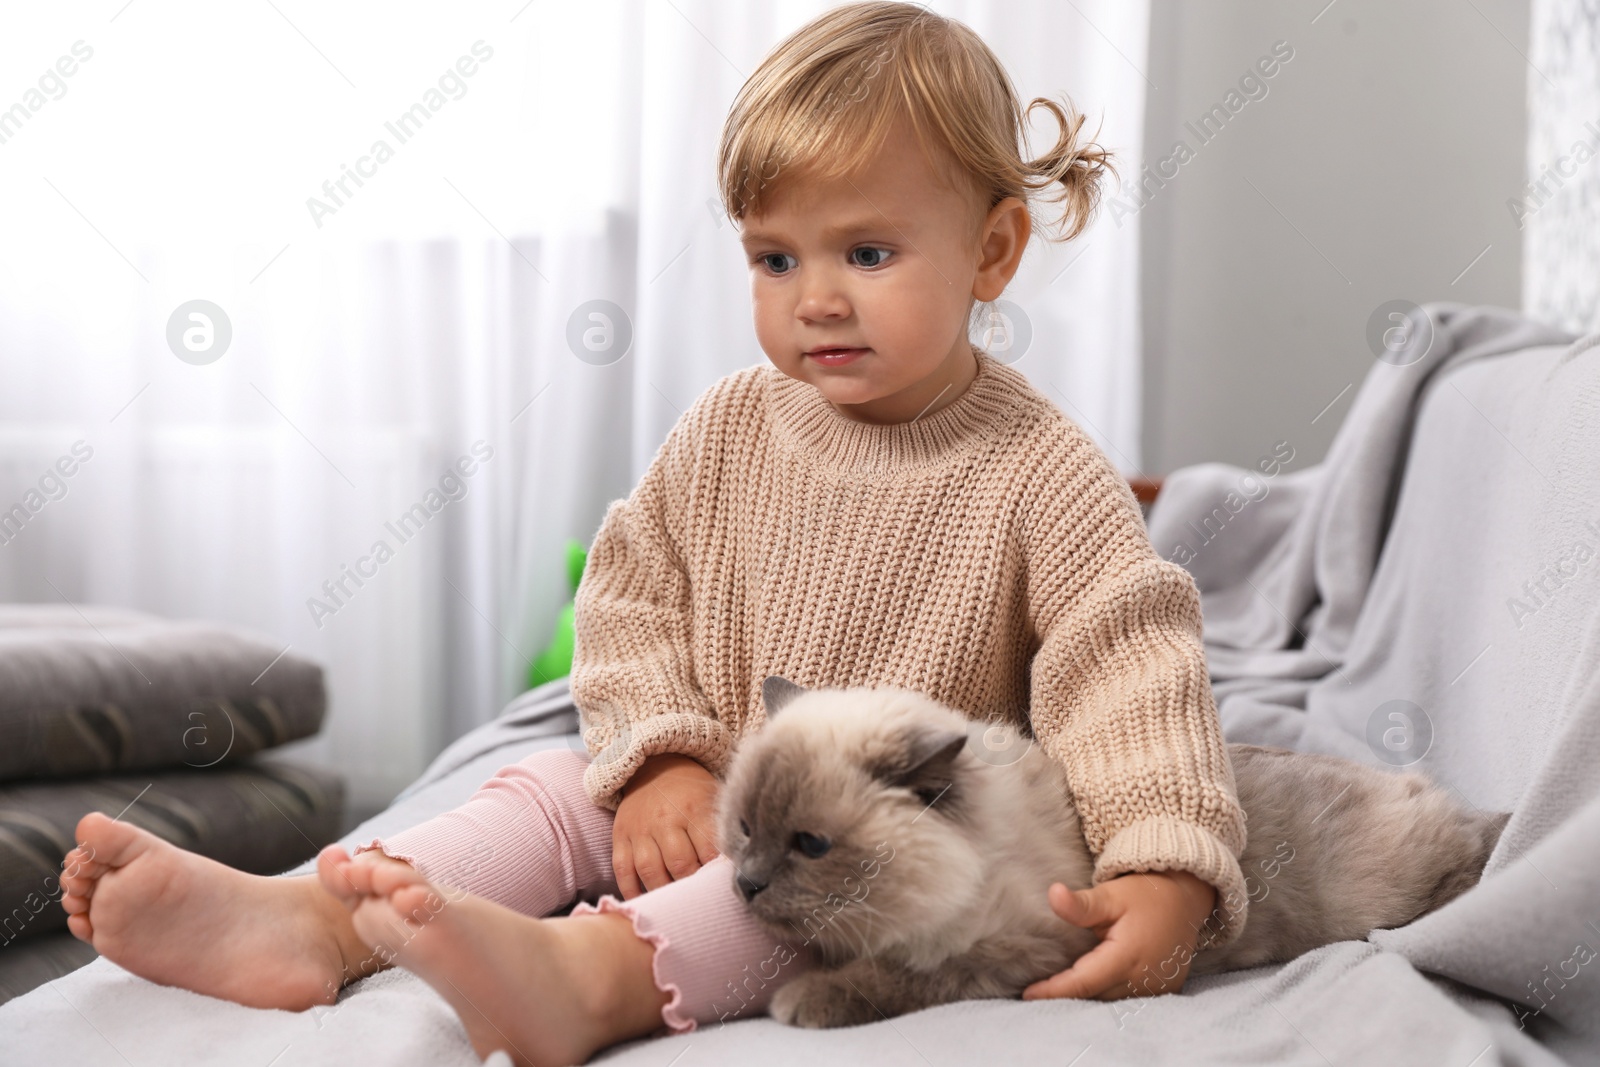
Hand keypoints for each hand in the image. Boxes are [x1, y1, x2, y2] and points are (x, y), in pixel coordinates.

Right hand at [611, 753, 720, 898]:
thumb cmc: (692, 792)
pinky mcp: (620, 837)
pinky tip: (645, 903)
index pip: (709, 850)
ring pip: (650, 870)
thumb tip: (739, 867)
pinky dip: (632, 892)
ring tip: (677, 906)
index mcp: (694, 809)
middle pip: (679, 864)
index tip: (725, 889)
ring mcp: (639, 830)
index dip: (717, 874)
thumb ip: (725, 829)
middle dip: (692, 887)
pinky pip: (622, 871)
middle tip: (702, 902)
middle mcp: (665, 819)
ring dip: (664, 893)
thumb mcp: (713, 799)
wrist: (655, 766)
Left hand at [1022, 870, 1216, 1000]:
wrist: (1185, 898)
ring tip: (1054, 994)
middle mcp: (1144, 979)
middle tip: (1033, 994)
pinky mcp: (1162, 989)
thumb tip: (1052, 894)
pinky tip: (1086, 990)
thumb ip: (1081, 904)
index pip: (1083, 982)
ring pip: (1110, 1001)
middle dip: (1064, 997)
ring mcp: (1155, 988)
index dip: (1054, 990)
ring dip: (1085, 999)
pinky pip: (1126, 999)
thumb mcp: (1111, 895)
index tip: (1027, 993)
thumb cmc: (1145, 894)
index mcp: (1128, 957)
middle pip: (1095, 996)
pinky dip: (1105, 995)